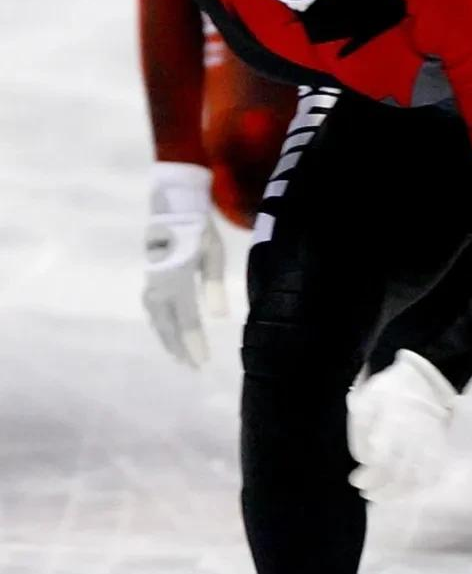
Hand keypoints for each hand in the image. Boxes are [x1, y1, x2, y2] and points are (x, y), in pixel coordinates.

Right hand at [142, 162, 226, 367]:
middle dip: (180, 346)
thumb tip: (220, 316)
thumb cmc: (198, 228)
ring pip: (156, 317)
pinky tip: (166, 330)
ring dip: (167, 338)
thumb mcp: (213, 253)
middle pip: (168, 323)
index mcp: (177, 278)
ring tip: (179, 355)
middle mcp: (160, 284)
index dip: (194, 341)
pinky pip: (152, 307)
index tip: (203, 361)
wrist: (173, 206)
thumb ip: (214, 285)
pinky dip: (159, 323)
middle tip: (192, 367)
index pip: (187, 318)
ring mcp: (152, 281)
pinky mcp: (150, 277)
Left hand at [347, 350, 457, 500]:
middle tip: (367, 494)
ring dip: (399, 492)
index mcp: (392, 424)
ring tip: (384, 495)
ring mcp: (429, 442)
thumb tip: (364, 461)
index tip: (355, 481)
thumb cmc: (388, 390)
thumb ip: (360, 432)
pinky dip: (421, 485)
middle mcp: (413, 437)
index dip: (367, 477)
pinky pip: (434, 471)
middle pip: (399, 475)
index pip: (381, 461)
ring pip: (417, 477)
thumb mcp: (365, 402)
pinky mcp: (440, 445)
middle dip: (381, 490)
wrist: (422, 377)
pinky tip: (408, 488)